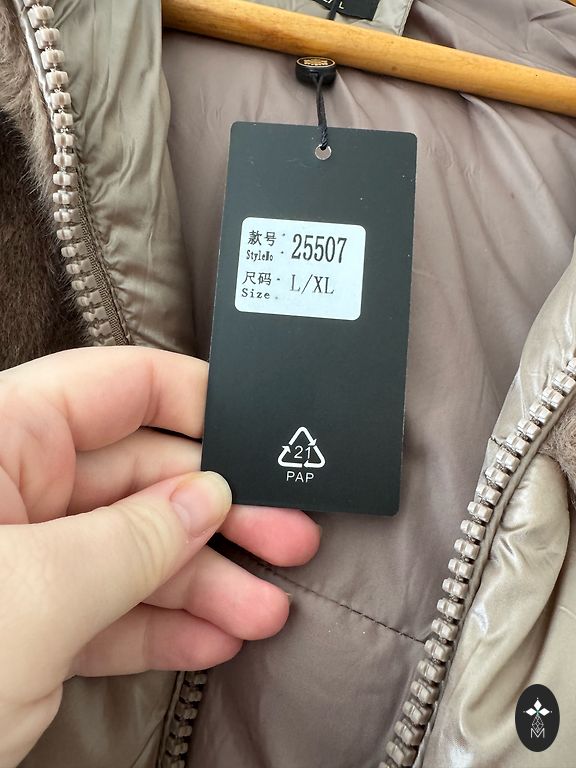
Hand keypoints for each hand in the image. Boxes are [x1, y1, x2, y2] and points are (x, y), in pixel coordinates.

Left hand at [0, 347, 319, 767]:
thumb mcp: (36, 592)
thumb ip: (135, 538)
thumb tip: (208, 497)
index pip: (117, 386)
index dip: (196, 401)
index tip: (259, 431)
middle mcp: (10, 489)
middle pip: (141, 477)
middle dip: (219, 513)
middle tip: (288, 537)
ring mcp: (21, 559)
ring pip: (134, 550)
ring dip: (206, 582)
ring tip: (264, 609)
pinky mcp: (26, 623)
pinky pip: (110, 608)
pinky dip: (164, 626)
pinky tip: (215, 639)